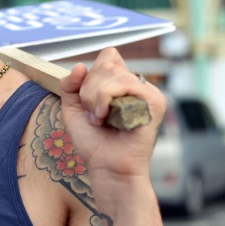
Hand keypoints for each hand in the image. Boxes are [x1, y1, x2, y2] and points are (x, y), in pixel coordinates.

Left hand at [59, 48, 166, 182]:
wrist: (108, 168)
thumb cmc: (94, 143)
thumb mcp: (72, 109)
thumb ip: (70, 85)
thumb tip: (79, 66)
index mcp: (122, 84)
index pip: (108, 57)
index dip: (92, 74)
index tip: (86, 100)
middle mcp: (137, 85)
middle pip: (107, 63)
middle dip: (89, 89)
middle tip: (92, 115)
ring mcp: (147, 92)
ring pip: (112, 72)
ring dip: (94, 96)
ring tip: (98, 119)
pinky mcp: (154, 100)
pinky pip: (124, 83)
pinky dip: (105, 99)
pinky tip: (106, 118)